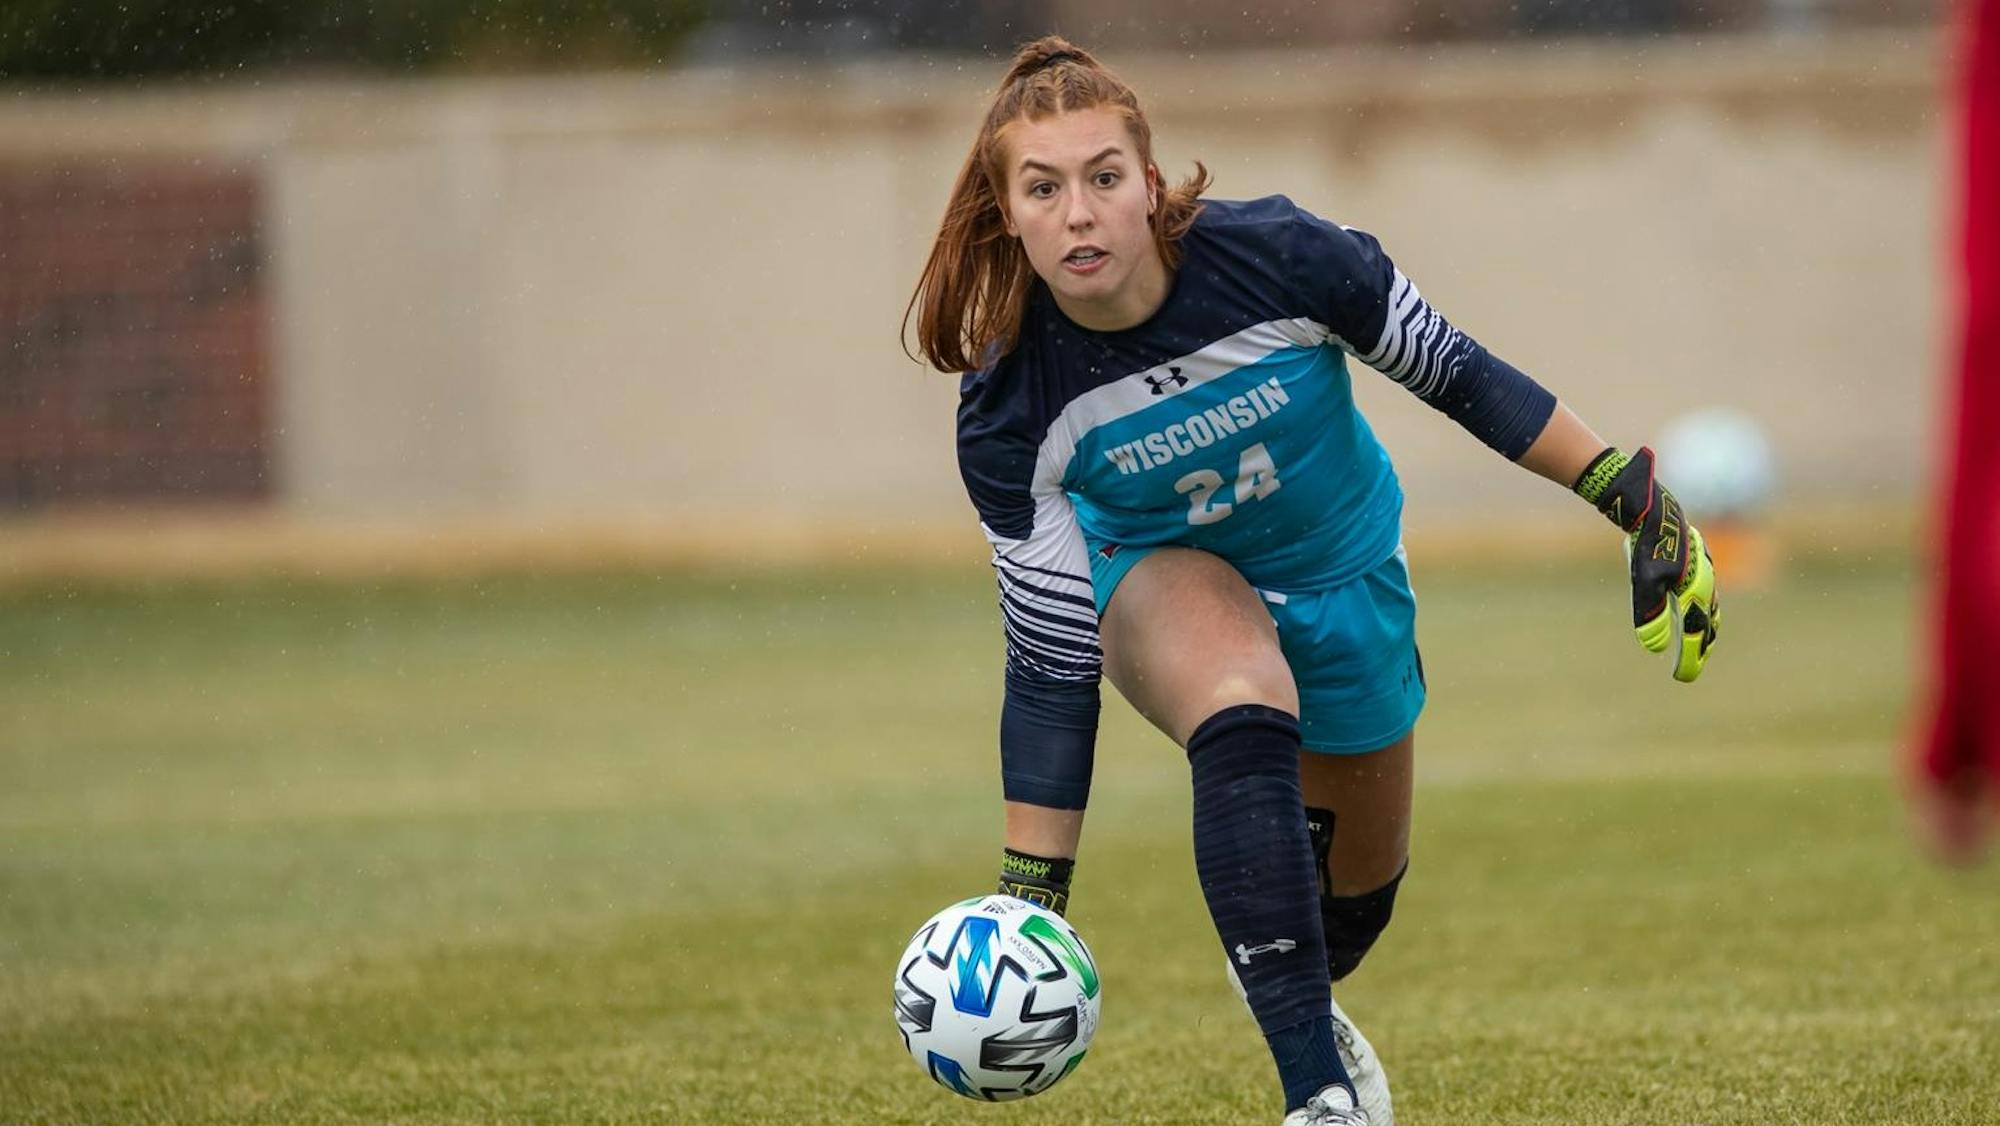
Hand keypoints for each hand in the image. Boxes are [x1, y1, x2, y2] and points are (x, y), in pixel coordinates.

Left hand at [1579, 446, 1720, 681]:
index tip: (1683, 678)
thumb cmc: (1647, 545)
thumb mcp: (1645, 582)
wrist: (1651, 506)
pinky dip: (1699, 602)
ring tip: (1700, 638)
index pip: (1696, 634)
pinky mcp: (1692, 558)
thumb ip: (1651, 615)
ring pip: (1707, 603)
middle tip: (1694, 666)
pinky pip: (1700, 587)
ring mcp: (1701, 568)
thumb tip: (1655, 648)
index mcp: (1697, 591)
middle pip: (1707, 621)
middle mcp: (1704, 582)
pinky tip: (1690, 601)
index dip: (1690, 658)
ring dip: (1704, 623)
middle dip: (1701, 645)